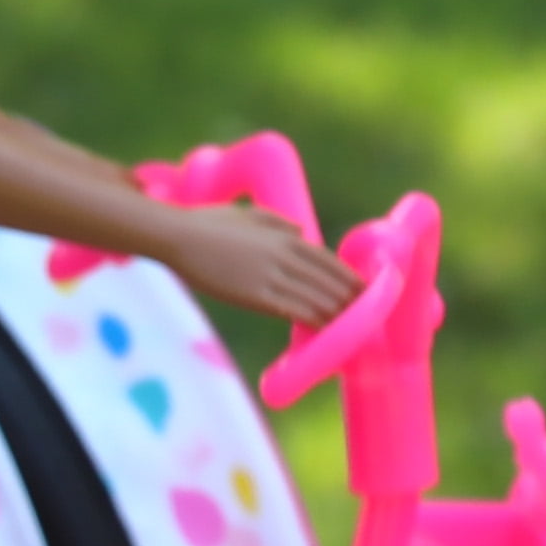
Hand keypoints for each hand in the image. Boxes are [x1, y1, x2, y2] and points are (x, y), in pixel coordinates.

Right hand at [159, 204, 359, 340]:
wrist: (177, 238)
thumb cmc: (207, 225)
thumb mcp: (248, 215)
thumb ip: (278, 223)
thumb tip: (303, 233)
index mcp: (285, 235)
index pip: (329, 260)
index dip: (349, 278)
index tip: (363, 291)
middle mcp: (285, 254)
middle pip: (330, 281)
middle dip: (351, 299)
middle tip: (367, 316)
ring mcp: (272, 275)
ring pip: (318, 297)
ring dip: (338, 314)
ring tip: (351, 329)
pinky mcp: (256, 295)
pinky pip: (296, 310)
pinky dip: (315, 321)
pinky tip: (325, 331)